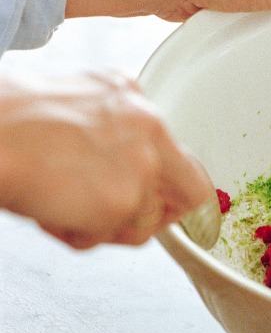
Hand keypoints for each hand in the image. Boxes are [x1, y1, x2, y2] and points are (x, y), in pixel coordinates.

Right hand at [0, 71, 211, 248]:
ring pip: (145, 223)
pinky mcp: (125, 200)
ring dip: (101, 226)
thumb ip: (109, 134)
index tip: (144, 198)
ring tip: (59, 205)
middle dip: (157, 215)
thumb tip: (116, 169)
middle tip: (119, 221)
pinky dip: (75, 235)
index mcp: (131, 95)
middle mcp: (149, 126)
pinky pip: (108, 237)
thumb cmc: (5, 123)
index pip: (174, 151)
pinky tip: (50, 211)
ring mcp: (142, 164)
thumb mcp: (70, 106)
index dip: (158, 185)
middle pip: (190, 191)